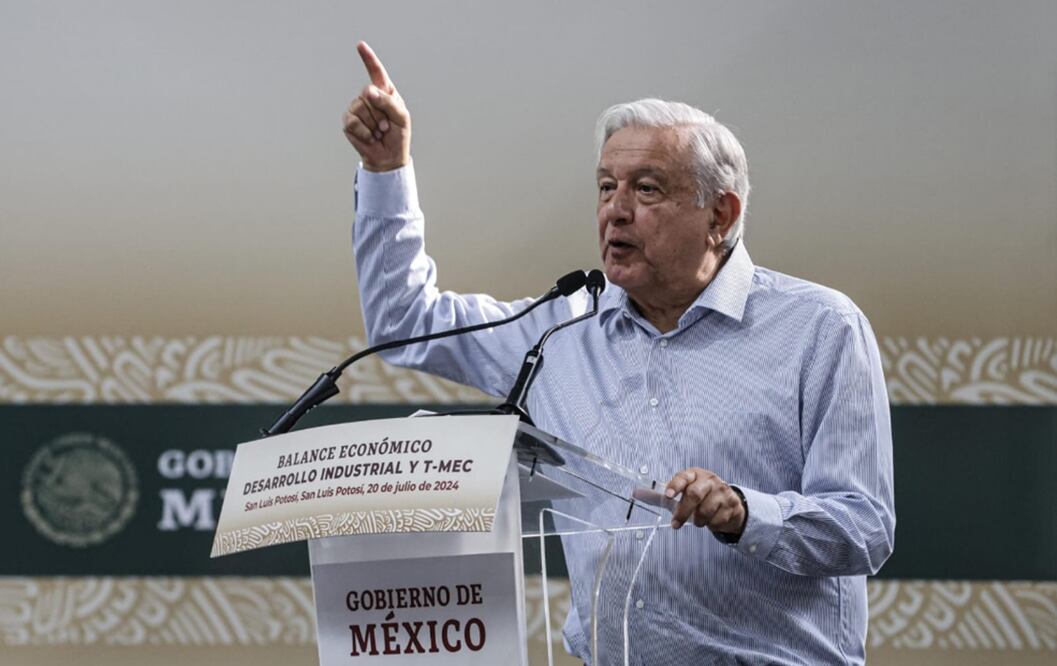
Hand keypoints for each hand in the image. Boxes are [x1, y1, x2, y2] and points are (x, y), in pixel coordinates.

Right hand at [342, 41, 410, 171]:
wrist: (388, 157)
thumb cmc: (398, 135)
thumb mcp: (401, 117)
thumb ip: (388, 102)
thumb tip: (368, 92)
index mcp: (385, 92)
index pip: (376, 72)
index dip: (368, 59)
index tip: (360, 46)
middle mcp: (369, 97)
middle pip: (369, 94)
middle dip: (381, 113)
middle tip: (386, 127)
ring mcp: (357, 108)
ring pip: (361, 107)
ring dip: (373, 125)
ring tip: (379, 132)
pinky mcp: (348, 121)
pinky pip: (353, 121)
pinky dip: (365, 132)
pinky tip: (370, 137)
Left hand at [664, 467, 745, 534]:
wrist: (728, 502)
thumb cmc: (701, 496)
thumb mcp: (682, 492)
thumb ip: (660, 495)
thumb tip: (638, 494)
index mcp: (694, 474)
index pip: (683, 477)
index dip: (675, 486)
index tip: (667, 495)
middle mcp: (709, 480)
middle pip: (694, 494)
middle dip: (683, 512)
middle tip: (675, 523)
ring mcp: (722, 491)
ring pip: (705, 511)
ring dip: (698, 521)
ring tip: (697, 519)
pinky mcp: (732, 504)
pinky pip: (716, 521)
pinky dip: (710, 525)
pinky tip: (711, 519)